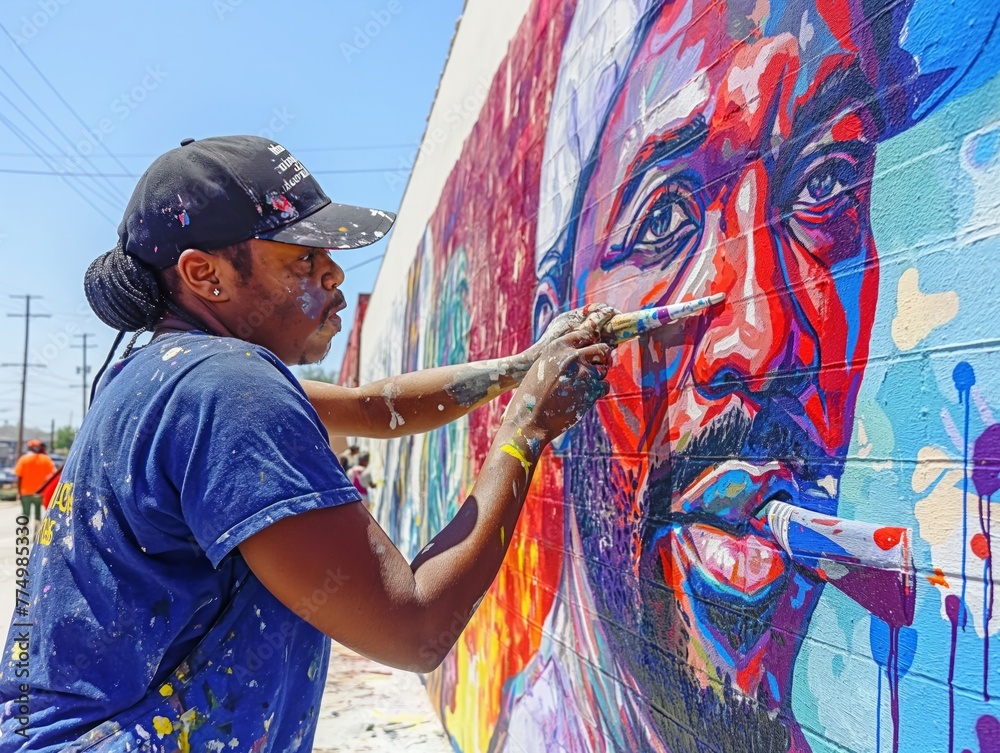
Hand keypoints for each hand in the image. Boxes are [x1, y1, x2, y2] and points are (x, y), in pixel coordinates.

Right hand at [509, 308, 614, 440]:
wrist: (530, 420)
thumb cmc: (532, 396)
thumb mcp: (542, 366)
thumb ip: (560, 358)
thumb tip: (580, 354)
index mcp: (558, 346)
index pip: (585, 335)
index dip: (590, 344)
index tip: (590, 352)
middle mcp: (572, 356)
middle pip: (600, 349)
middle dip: (600, 358)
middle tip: (596, 367)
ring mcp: (583, 373)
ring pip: (604, 368)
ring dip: (598, 376)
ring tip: (584, 386)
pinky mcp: (591, 390)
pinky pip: (604, 385)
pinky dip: (598, 391)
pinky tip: (585, 397)